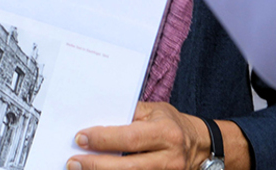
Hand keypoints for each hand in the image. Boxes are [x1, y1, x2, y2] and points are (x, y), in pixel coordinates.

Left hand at [70, 102, 244, 169]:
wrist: (202, 146)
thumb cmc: (172, 124)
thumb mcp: (155, 111)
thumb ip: (129, 114)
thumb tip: (98, 118)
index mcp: (166, 133)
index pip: (129, 138)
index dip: (103, 139)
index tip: (80, 138)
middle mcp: (169, 158)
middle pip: (127, 166)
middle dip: (96, 165)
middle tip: (73, 162)